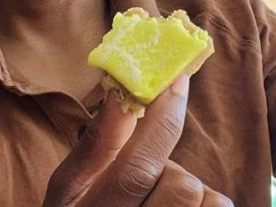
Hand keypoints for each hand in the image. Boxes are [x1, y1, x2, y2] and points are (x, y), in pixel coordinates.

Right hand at [43, 76, 232, 205]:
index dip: (164, 120)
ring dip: (190, 188)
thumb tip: (120, 88)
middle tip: (150, 177)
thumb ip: (98, 142)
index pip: (138, 168)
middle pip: (182, 186)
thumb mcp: (70, 186)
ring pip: (206, 199)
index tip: (177, 80)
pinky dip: (206, 203)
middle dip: (172, 170)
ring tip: (161, 198)